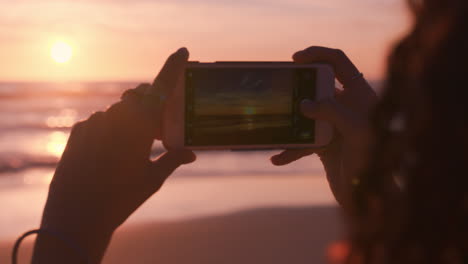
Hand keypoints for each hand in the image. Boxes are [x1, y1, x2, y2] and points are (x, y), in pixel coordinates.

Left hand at [32, 48, 195, 263]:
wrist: (76, 216)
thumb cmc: (121, 198)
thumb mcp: (152, 179)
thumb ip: (173, 159)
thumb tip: (191, 153)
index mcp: (140, 125)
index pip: (162, 87)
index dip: (174, 67)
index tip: (183, 51)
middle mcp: (116, 116)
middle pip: (141, 96)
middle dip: (152, 104)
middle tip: (157, 130)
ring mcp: (95, 122)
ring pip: (121, 110)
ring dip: (131, 120)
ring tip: (131, 150)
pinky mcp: (79, 131)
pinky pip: (101, 121)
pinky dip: (111, 130)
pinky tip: (109, 155)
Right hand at [271, 47, 376, 207]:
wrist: (370, 198)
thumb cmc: (373, 162)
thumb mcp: (357, 131)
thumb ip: (331, 112)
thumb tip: (303, 105)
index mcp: (360, 96)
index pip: (339, 63)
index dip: (318, 55)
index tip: (295, 59)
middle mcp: (346, 107)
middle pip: (317, 87)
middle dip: (297, 88)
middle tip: (280, 90)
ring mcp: (334, 126)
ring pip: (305, 115)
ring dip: (289, 120)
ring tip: (272, 124)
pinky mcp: (324, 145)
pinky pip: (302, 141)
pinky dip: (289, 149)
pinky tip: (277, 158)